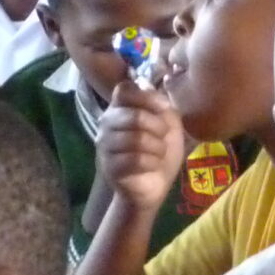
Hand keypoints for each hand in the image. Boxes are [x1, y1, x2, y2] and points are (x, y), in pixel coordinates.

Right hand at [95, 82, 186, 212]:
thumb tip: (152, 93)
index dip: (148, 97)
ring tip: (159, 153)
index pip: (124, 90)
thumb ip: (162, 105)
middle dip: (158, 127)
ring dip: (157, 147)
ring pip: (136, 139)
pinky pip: (135, 160)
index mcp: (120, 108)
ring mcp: (105, 145)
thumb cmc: (160, 150)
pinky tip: (153, 165)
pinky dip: (152, 162)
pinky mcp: (109, 167)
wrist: (154, 185)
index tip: (164, 109)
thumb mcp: (169, 124)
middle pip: (134, 115)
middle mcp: (107, 123)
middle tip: (163, 137)